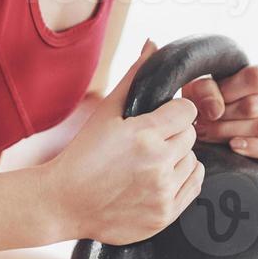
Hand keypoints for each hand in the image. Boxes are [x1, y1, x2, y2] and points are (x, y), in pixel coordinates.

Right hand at [44, 40, 204, 244]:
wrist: (64, 203)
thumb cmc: (82, 155)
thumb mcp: (105, 112)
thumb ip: (134, 77)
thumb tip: (154, 43)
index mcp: (144, 134)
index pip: (186, 110)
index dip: (173, 112)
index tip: (159, 119)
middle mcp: (157, 163)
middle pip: (190, 135)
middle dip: (173, 134)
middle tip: (149, 142)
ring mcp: (162, 192)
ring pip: (193, 161)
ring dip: (178, 158)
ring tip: (150, 162)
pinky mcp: (165, 215)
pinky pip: (194, 185)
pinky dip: (181, 178)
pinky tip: (159, 177)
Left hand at [183, 64, 257, 172]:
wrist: (228, 153)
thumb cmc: (220, 114)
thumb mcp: (207, 95)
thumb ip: (206, 90)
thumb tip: (215, 108)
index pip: (256, 77)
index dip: (228, 90)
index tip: (209, 102)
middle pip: (254, 105)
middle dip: (222, 115)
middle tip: (201, 123)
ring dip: (228, 132)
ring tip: (209, 135)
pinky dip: (250, 147)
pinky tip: (233, 146)